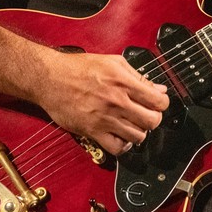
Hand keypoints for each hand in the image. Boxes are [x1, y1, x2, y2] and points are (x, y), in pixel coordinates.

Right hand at [35, 51, 169, 155]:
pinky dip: (123, 145)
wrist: (50, 78)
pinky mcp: (92, 131)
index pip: (159, 102)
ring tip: (133, 124)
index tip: (157, 103)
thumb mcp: (114, 63)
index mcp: (124, 83)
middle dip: (154, 119)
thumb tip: (159, 89)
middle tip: (146, 115)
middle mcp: (117, 102)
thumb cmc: (80, 68)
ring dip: (139, 132)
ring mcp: (105, 119)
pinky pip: (117, 148)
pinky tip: (121, 136)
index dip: (162, 104)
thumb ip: (139, 77)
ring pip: (138, 136)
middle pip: (152, 121)